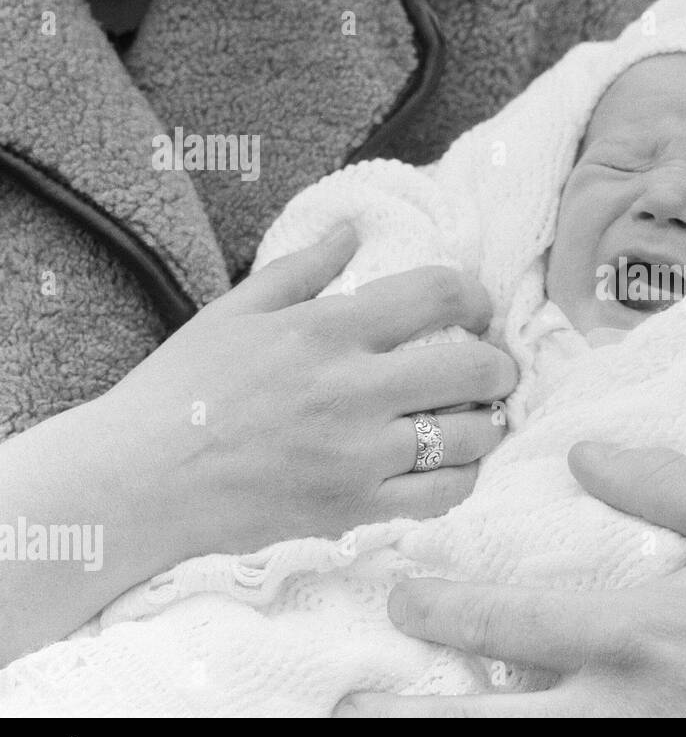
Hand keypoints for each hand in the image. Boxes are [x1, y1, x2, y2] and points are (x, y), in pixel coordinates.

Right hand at [92, 223, 516, 558]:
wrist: (135, 482)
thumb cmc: (179, 389)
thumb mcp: (234, 311)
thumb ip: (304, 268)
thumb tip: (353, 228)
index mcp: (326, 330)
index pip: (438, 293)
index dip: (475, 295)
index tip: (477, 308)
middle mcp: (352, 390)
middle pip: (473, 369)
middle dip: (500, 365)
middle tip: (494, 369)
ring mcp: (358, 455)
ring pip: (469, 436)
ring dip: (486, 422)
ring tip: (475, 417)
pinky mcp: (353, 508)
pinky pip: (442, 495)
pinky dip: (463, 477)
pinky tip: (452, 465)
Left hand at [336, 443, 685, 716]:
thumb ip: (660, 484)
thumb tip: (586, 453)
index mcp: (632, 632)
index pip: (507, 621)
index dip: (439, 607)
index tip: (397, 596)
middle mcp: (614, 707)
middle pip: (484, 724)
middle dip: (403, 713)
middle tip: (343, 704)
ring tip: (386, 727)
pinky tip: (497, 734)